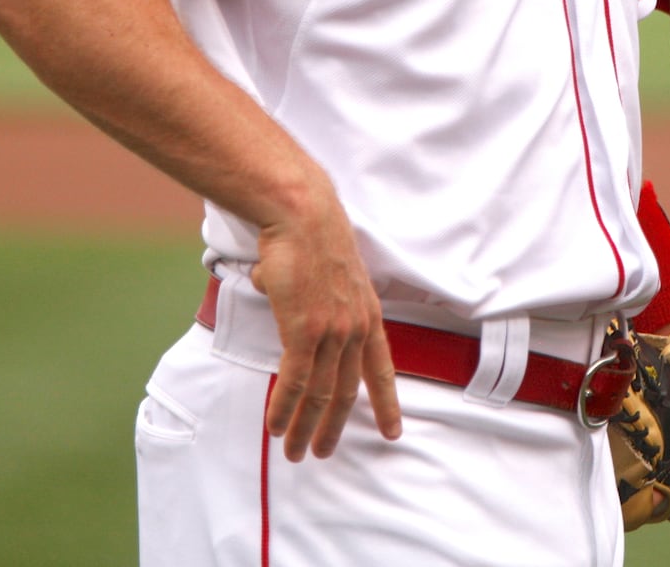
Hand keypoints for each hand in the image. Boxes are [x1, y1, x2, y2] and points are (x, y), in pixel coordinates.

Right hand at [250, 192, 402, 461]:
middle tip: (321, 453)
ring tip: (293, 451)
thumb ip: (326, 307)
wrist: (304, 216)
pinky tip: (275, 425)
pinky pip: (296, 380)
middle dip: (335, 427)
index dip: (388, 403)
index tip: (394, 431)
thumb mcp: (336, 279)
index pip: (383, 369)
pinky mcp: (305, 329)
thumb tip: (297, 317)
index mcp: (369, 314)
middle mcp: (356, 327)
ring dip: (304, 426)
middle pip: (348, 390)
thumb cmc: (313, 240)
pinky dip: (284, 407)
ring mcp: (333, 330)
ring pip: (321, 393)